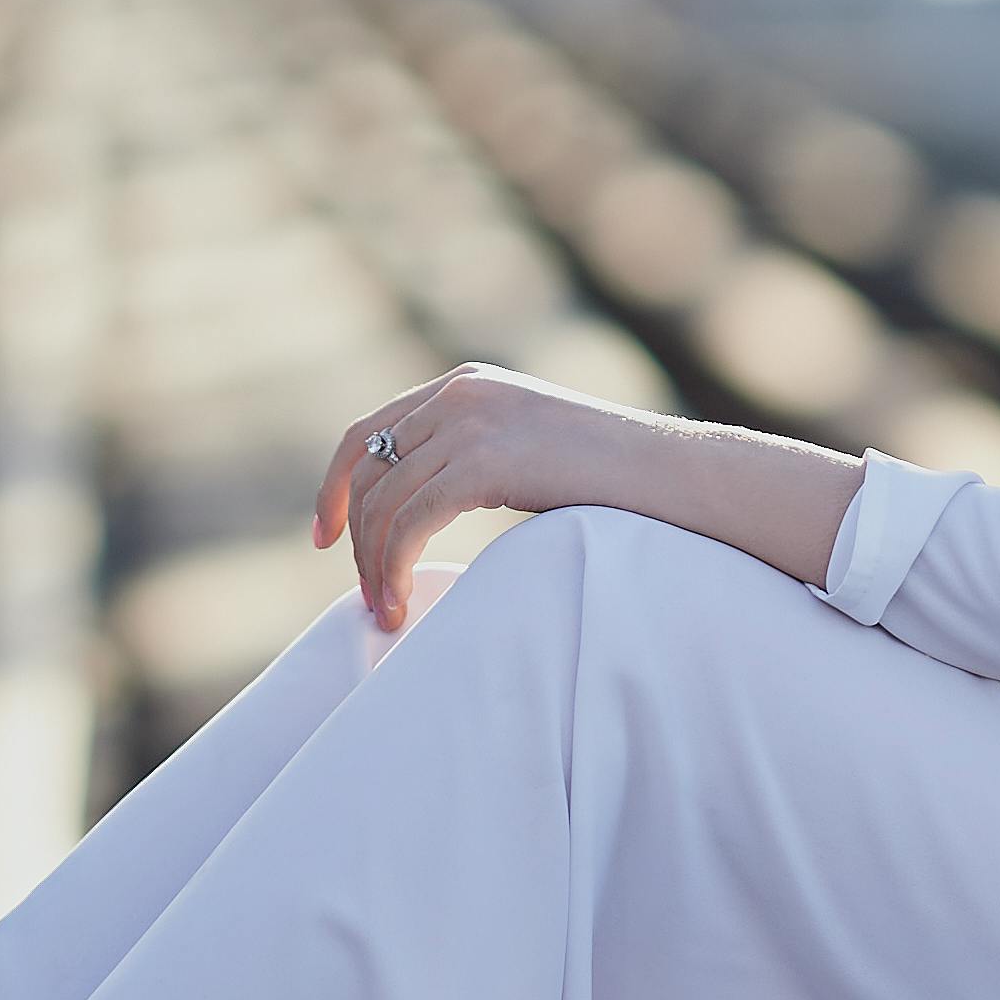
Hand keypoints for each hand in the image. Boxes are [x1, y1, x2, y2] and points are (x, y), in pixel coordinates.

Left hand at [314, 363, 655, 632]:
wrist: (674, 473)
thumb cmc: (614, 478)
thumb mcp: (528, 451)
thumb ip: (474, 460)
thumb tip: (424, 509)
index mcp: (466, 385)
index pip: (368, 431)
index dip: (336, 487)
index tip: (325, 537)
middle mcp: (459, 393)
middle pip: (366, 469)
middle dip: (355, 539)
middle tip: (367, 597)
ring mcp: (471, 422)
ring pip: (385, 503)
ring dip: (374, 566)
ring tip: (387, 613)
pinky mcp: (484, 461)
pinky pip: (410, 523)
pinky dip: (395, 568)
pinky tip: (405, 604)